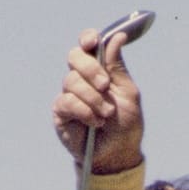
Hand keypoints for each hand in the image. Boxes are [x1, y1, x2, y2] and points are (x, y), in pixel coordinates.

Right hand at [52, 28, 144, 174]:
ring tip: (106, 114)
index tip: (93, 41)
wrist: (117, 153)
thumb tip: (117, 36)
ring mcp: (69, 93)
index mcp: (99, 69)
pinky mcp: (60, 111)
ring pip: (72, 81)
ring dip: (93, 98)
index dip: (88, 39)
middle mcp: (81, 78)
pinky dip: (84, 111)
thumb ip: (118, 66)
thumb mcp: (128, 93)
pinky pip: (67, 101)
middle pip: (74, 56)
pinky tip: (95, 122)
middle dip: (90, 68)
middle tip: (105, 85)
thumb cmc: (125, 124)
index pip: (87, 45)